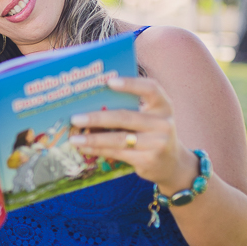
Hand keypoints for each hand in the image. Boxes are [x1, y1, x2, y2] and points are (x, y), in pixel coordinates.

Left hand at [67, 77, 198, 194]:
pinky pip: (118, 153)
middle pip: (126, 117)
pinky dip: (98, 150)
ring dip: (93, 139)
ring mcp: (157, 143)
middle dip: (98, 117)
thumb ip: (130, 107)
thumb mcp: (150, 117)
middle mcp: (163, 123)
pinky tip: (84, 148)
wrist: (172, 164)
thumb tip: (90, 102)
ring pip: (119, 139)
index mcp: (163, 105)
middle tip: (75, 118)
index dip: (130, 84)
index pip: (150, 88)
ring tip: (74, 138)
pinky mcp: (148, 160)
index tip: (109, 81)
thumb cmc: (152, 133)